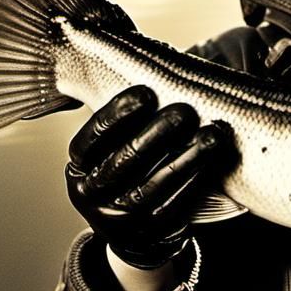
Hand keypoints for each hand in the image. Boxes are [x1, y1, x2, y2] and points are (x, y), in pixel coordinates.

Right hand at [65, 85, 237, 268]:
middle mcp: (92, 195)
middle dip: (157, 133)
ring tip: (212, 134)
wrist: (136, 231)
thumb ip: (122, 119)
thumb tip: (142, 57)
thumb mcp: (112, 149)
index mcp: (79, 167)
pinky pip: (175, 206)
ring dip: (187, 158)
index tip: (145, 92)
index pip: (91, 139)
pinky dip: (195, 181)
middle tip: (185, 111)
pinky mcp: (150, 232)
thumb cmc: (129, 168)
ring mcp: (120, 219)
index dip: (116, 115)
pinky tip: (212, 161)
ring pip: (153, 186)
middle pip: (124, 161)